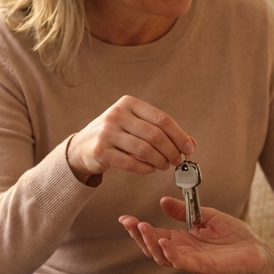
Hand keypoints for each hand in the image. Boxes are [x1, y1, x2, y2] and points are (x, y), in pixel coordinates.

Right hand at [67, 96, 193, 181]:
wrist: (82, 146)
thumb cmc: (116, 134)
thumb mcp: (137, 126)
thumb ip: (162, 132)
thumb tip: (190, 143)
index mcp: (129, 104)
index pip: (161, 119)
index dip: (179, 135)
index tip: (188, 148)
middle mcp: (117, 114)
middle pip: (154, 135)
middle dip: (171, 151)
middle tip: (177, 161)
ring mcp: (107, 132)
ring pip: (144, 149)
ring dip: (159, 161)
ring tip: (164, 166)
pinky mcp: (100, 151)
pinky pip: (130, 163)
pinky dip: (145, 168)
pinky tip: (150, 169)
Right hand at [119, 198, 269, 273]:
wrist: (258, 251)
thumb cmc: (236, 237)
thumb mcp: (206, 217)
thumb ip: (183, 211)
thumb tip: (161, 202)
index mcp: (183, 241)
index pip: (156, 235)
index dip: (140, 228)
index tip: (126, 217)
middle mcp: (184, 253)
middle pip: (153, 248)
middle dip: (138, 235)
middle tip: (128, 222)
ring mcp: (192, 262)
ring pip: (163, 256)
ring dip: (150, 243)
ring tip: (142, 227)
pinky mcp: (203, 268)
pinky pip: (182, 262)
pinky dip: (170, 253)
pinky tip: (162, 240)